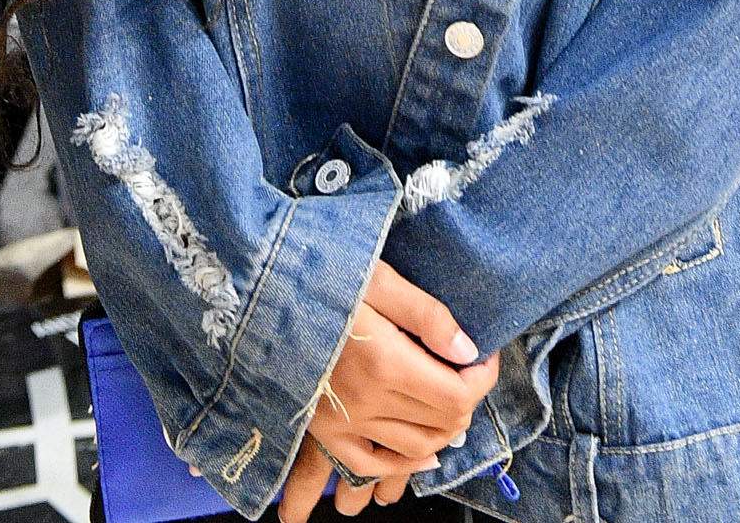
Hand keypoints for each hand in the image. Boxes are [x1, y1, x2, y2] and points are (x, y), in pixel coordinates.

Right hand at [279, 262, 499, 522]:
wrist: (254, 291)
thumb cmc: (316, 274)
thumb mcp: (376, 277)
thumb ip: (426, 313)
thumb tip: (468, 348)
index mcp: (383, 361)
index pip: (456, 395)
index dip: (482, 380)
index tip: (484, 356)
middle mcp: (365, 402)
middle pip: (442, 424)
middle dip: (467, 398)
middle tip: (468, 370)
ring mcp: (342, 423)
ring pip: (416, 449)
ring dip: (444, 429)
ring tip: (449, 399)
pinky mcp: (324, 431)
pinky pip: (373, 466)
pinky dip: (405, 464)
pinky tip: (421, 451)